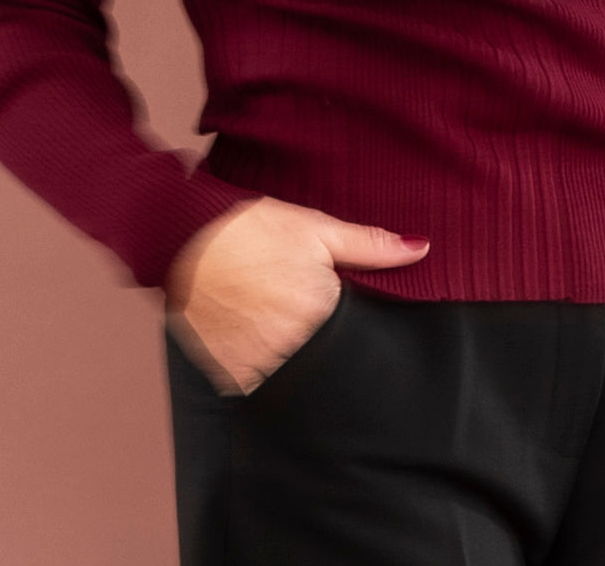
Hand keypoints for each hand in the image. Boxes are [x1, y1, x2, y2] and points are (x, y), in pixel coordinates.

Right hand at [164, 195, 429, 395]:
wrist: (182, 237)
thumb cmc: (250, 228)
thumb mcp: (315, 228)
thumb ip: (371, 245)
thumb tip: (422, 249)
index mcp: (322, 309)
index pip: (353, 329)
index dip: (338, 309)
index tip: (316, 292)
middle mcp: (294, 344)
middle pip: (321, 349)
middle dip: (311, 329)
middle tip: (285, 296)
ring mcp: (260, 363)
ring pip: (290, 367)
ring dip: (283, 347)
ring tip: (262, 309)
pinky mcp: (230, 374)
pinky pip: (256, 377)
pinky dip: (255, 357)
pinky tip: (245, 325)